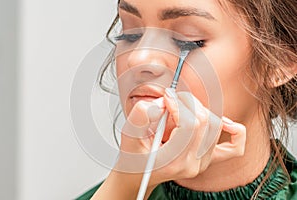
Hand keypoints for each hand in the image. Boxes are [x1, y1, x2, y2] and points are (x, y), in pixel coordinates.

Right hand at [116, 88, 245, 187]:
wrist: (138, 175)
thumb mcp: (129, 135)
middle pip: (205, 121)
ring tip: (181, 112)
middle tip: (172, 100)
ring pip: (216, 125)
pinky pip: (233, 147)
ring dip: (199, 110)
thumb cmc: (133, 157)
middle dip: (188, 102)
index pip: (190, 124)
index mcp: (172, 162)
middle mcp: (191, 164)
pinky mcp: (207, 159)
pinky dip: (234, 131)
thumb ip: (142, 114)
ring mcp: (202, 163)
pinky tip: (227, 122)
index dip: (179, 104)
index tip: (167, 97)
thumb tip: (165, 101)